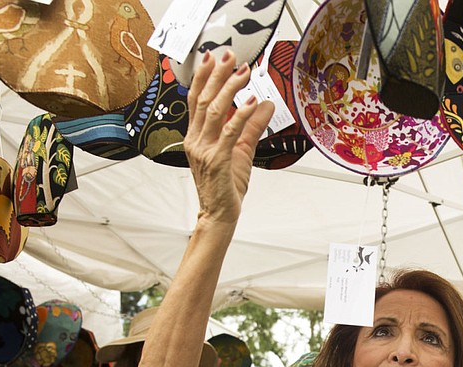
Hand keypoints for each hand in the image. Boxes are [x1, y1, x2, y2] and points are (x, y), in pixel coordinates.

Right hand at [183, 50, 275, 227]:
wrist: (220, 214)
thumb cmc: (225, 186)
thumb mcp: (241, 151)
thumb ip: (252, 127)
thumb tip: (266, 104)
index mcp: (196, 136)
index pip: (196, 99)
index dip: (203, 76)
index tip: (212, 56)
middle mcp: (196, 140)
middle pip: (203, 99)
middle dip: (217, 74)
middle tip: (230, 55)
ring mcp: (204, 151)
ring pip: (214, 111)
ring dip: (230, 89)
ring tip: (244, 73)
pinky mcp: (218, 161)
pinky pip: (228, 133)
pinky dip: (240, 116)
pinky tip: (252, 103)